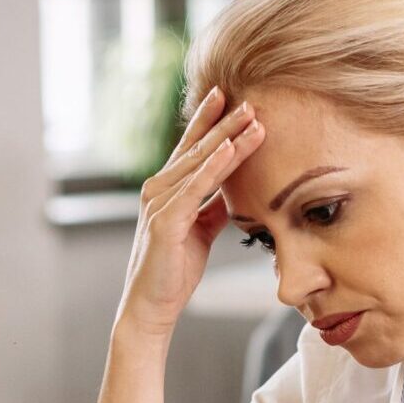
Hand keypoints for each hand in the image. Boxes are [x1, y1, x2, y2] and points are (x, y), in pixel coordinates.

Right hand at [115, 87, 265, 344]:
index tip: (229, 96)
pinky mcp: (165, 221)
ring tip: (252, 118)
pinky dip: (214, 167)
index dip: (210, 121)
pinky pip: (195, 188)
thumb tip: (233, 188)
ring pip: (199, 163)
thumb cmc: (175, 270)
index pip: (192, 148)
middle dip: (224, 122)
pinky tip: (231, 149)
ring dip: (227, 138)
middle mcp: (158, 189)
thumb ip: (213, 206)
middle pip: (197, 148)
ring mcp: (159, 203)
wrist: (152, 306)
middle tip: (249, 99)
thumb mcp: (201, 231)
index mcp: (166, 189)